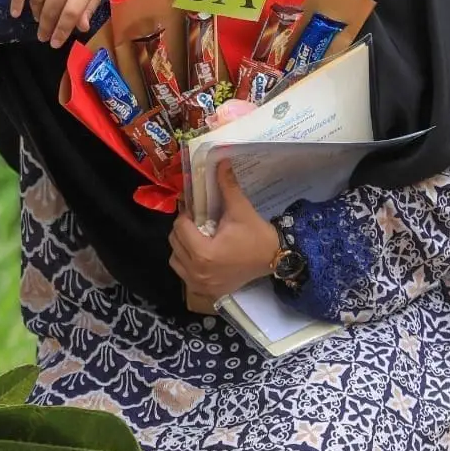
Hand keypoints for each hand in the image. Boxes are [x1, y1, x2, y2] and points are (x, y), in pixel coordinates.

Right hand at [9, 0, 105, 48]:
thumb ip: (89, 6)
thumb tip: (80, 28)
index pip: (71, 13)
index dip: (61, 31)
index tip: (54, 43)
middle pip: (52, 8)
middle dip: (46, 27)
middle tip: (42, 37)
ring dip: (36, 13)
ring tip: (38, 20)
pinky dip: (17, 0)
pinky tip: (16, 12)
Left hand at [169, 162, 280, 301]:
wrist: (274, 260)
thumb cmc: (257, 236)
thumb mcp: (240, 210)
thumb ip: (226, 186)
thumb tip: (220, 161)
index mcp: (204, 253)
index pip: (180, 227)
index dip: (186, 215)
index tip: (196, 210)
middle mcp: (197, 271)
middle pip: (175, 242)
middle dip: (183, 229)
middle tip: (198, 221)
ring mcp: (199, 284)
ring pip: (175, 258)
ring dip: (182, 245)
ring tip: (198, 237)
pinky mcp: (203, 290)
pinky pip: (182, 272)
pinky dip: (186, 261)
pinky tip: (200, 253)